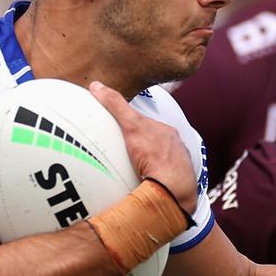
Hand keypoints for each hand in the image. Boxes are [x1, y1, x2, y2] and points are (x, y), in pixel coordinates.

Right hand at [90, 81, 196, 213]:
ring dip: (148, 166)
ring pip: (161, 164)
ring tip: (130, 173)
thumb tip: (96, 86)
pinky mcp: (176, 187)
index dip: (135, 126)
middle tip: (124, 153)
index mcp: (169, 134)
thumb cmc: (154, 155)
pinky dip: (153, 182)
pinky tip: (141, 187)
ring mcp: (178, 169)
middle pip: (155, 144)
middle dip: (142, 147)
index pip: (149, 126)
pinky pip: (163, 182)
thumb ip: (116, 105)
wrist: (173, 189)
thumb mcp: (132, 125)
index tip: (123, 131)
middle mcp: (177, 149)